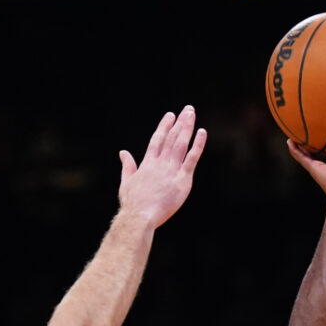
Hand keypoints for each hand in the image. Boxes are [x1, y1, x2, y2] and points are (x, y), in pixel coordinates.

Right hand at [118, 106, 207, 228]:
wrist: (140, 216)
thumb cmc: (132, 203)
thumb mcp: (126, 182)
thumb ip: (128, 166)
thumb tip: (123, 152)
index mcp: (147, 163)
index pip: (157, 140)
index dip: (164, 126)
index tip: (170, 115)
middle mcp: (160, 163)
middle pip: (171, 138)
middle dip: (179, 122)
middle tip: (187, 109)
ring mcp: (171, 170)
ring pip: (181, 143)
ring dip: (187, 127)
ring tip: (192, 114)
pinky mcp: (182, 180)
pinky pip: (192, 158)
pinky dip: (197, 145)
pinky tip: (202, 132)